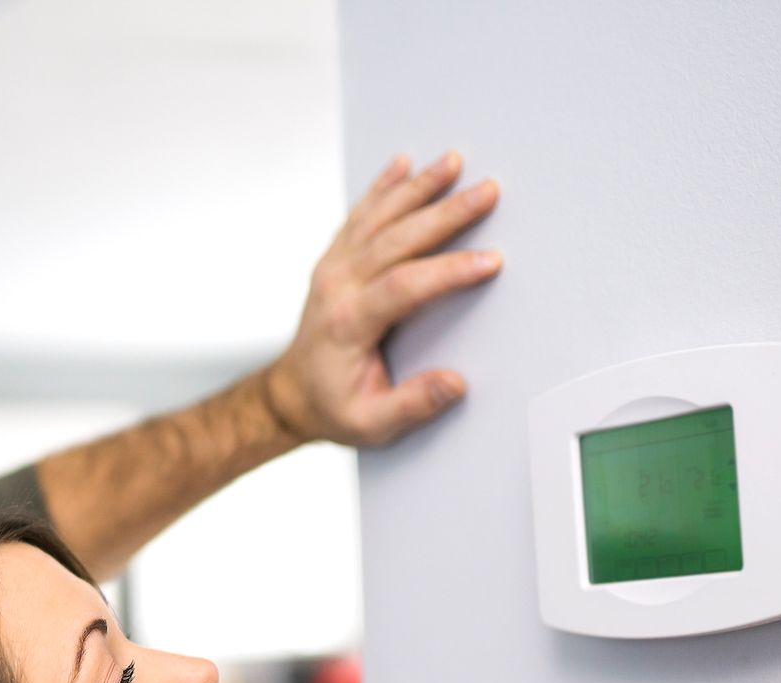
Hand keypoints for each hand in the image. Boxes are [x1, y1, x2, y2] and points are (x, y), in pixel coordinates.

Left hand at [262, 150, 501, 448]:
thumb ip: (412, 404)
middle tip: (487, 191)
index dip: (448, 271)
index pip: (404, 286)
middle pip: (396, 239)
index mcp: (347, 323)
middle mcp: (337, 286)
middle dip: (446, 213)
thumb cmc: (333, 407)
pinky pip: (360, 215)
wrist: (292, 394)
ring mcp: (333, 267)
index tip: (489, 260)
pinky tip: (402, 163)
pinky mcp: (335, 259)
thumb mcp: (371, 423)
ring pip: (378, 217)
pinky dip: (382, 187)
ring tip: (452, 161)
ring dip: (417, 187)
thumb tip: (453, 384)